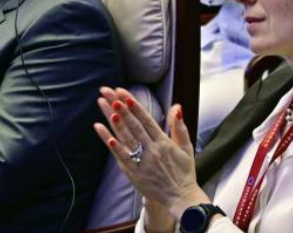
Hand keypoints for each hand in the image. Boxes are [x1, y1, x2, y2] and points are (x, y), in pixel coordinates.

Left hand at [93, 87, 208, 225]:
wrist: (181, 199)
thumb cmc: (184, 173)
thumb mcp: (186, 148)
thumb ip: (180, 127)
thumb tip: (177, 107)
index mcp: (164, 142)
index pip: (147, 119)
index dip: (134, 106)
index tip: (124, 93)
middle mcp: (152, 150)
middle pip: (133, 125)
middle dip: (121, 107)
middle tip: (109, 93)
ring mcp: (143, 162)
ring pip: (126, 138)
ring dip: (115, 122)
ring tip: (106, 107)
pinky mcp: (135, 174)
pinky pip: (123, 158)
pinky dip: (114, 147)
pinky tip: (106, 135)